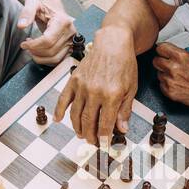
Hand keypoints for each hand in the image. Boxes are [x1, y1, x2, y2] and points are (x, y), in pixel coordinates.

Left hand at [17, 0, 75, 64]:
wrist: (52, 4)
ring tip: (31, 50)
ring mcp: (72, 40)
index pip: (48, 40)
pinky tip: (39, 53)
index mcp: (62, 21)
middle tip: (25, 46)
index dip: (34, 45)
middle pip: (51, 51)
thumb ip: (27, 13)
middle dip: (35, 51)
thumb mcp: (32, 3)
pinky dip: (47, 60)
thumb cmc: (42, 3)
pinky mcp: (71, 46)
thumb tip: (21, 26)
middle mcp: (70, 31)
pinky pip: (59, 60)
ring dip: (40, 58)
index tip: (23, 44)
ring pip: (55, 58)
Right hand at [55, 29, 137, 143]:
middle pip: (89, 122)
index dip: (104, 138)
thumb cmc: (124, 64)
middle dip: (90, 136)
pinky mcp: (74, 80)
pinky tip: (58, 120)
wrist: (112, 43)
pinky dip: (59, 111)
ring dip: (77, 128)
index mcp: (112, 95)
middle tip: (93, 142)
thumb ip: (125, 110)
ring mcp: (82, 86)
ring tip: (81, 135)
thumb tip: (122, 129)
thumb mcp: (131, 88)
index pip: (105, 124)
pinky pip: (63, 99)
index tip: (104, 145)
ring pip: (76, 114)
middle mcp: (95, 92)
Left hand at [152, 42, 188, 107]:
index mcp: (180, 56)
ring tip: (177, 76)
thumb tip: (170, 51)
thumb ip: (180, 53)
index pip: (160, 48)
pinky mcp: (169, 91)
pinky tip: (177, 83)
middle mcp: (173, 68)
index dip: (162, 50)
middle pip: (155, 60)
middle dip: (161, 61)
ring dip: (165, 74)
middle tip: (168, 64)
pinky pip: (161, 84)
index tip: (163, 52)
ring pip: (158, 73)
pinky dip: (167, 84)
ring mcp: (170, 80)